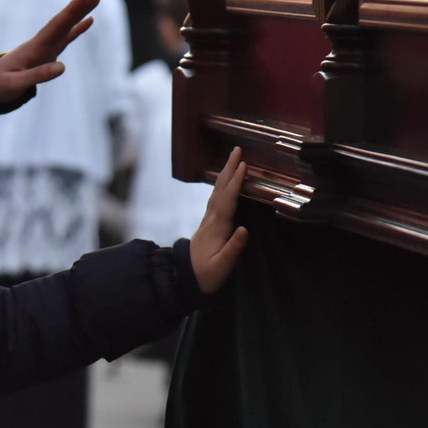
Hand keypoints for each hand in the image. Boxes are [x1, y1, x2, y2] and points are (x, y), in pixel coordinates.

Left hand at [0, 0, 99, 104]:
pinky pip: (67, 38)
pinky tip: (89, 20)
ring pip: (67, 26)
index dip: (71, 11)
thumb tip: (63, 67)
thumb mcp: (15, 84)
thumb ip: (37, 76)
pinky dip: (78, 28)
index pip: (56, 25)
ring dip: (81, 11)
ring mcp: (46, 46)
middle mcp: (42, 42)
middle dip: (80, 4)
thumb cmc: (1, 84)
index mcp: (35, 47)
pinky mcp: (48, 53)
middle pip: (64, 20)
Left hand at [189, 148, 249, 294]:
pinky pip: (217, 198)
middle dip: (229, 169)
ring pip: (217, 192)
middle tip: (236, 149)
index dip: (235, 182)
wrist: (183, 279)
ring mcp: (209, 220)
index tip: (243, 165)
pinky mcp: (209, 224)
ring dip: (225, 174)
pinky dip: (222, 186)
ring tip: (233, 159)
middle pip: (221, 189)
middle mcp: (211, 219)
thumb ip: (233, 248)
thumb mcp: (221, 265)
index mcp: (216, 227)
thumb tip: (244, 229)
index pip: (228, 200)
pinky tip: (225, 182)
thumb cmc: (205, 274)